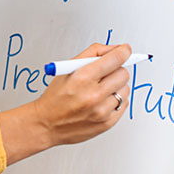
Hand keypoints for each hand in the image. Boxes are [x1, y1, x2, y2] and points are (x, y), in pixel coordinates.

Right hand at [0, 43, 131, 165]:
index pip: (114, 60)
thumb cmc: (56, 96)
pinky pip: (124, 105)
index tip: (125, 50)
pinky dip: (116, 101)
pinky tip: (102, 101)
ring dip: (116, 87)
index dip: (123, 52)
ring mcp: (101, 111)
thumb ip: (93, 53)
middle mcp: (93, 95)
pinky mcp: (107, 123)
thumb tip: (115, 49)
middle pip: (123, 74)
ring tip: (101, 90)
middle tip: (106, 73)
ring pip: (125, 89)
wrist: (47, 124)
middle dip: (117, 70)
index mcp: (82, 78)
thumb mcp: (68, 68)